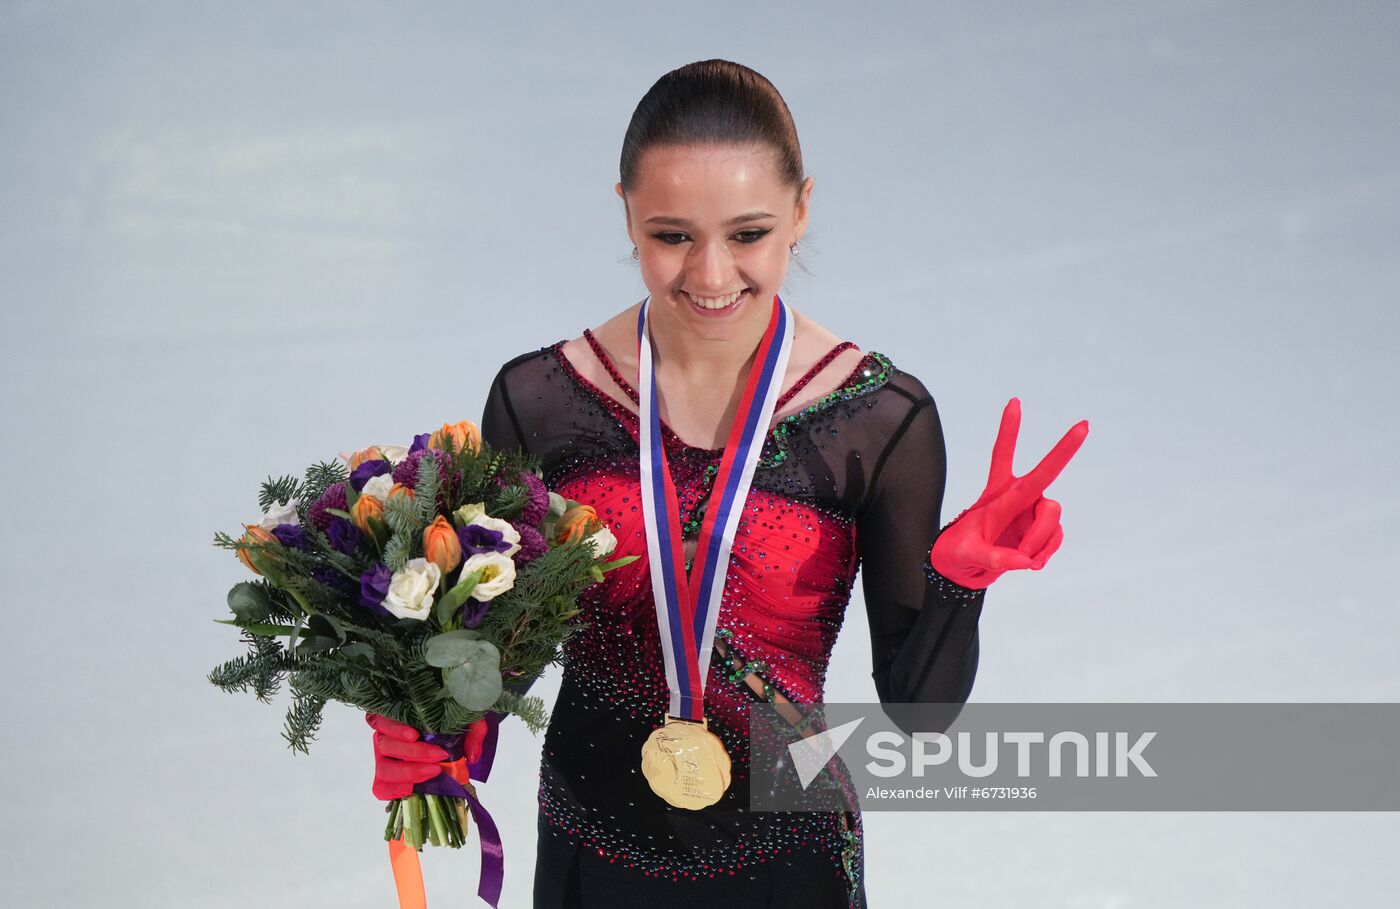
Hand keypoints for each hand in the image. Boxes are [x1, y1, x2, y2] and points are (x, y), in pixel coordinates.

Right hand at [366, 713, 491, 800]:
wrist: (455, 740)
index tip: (415, 735)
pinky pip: (381, 788)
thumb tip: (472, 755)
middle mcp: (385, 736)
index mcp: (396, 716)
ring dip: (408, 772)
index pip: (382, 719)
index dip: (396, 728)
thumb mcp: (467, 719)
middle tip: (439, 756)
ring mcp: (385, 758)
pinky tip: (410, 789)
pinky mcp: (388, 779)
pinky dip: (392, 790)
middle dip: (414, 753)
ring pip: (383, 768)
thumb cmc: (453, 723)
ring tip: (433, 772)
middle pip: (385, 745)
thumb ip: (474, 730)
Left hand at [930, 397, 1087, 588]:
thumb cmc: (958, 554)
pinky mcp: (1041, 530)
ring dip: (1040, 541)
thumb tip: (1023, 561)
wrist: (963, 570)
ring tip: (1023, 559)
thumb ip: (994, 559)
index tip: (1015, 402)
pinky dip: (1045, 552)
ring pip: (1052, 517)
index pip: (1003, 456)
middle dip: (1064, 450)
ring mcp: (1033, 512)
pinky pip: (1055, 538)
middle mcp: (1018, 496)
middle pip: (1045, 477)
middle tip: (1085, 425)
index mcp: (996, 493)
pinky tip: (1032, 563)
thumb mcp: (967, 555)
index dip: (1009, 430)